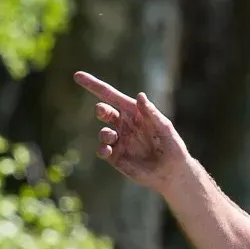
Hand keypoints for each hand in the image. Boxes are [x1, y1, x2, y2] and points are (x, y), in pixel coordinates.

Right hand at [73, 71, 188, 193]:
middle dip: (101, 110)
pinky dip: (102, 149)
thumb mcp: (164, 127)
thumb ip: (151, 113)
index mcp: (134, 112)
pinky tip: (107, 150)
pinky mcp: (116, 157)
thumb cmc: (172, 146)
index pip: (111, 96)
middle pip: (104, 112)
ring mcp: (119, 140)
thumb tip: (139, 95)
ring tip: (112, 137)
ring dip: (104, 133)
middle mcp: (123, 124)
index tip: (77, 76)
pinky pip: (102, 150)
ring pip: (103, 132)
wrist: (171, 172)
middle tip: (102, 111)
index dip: (94, 85)